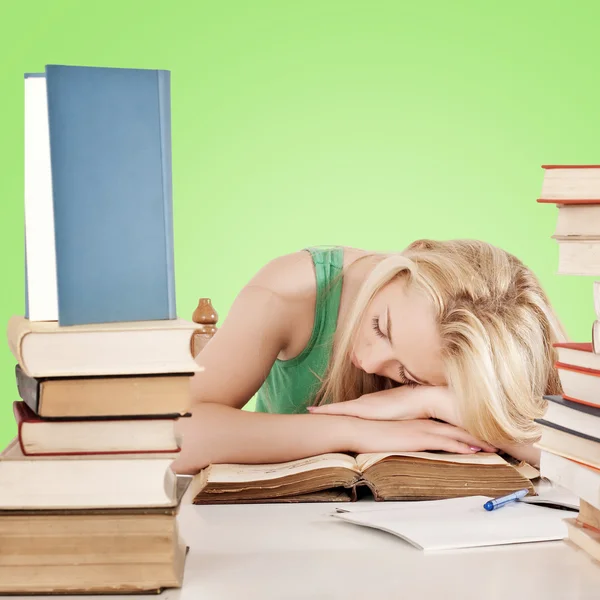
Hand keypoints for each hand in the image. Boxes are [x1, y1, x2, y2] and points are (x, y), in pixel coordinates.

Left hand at [309, 385, 462, 427]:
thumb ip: (393, 424)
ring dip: (324, 410)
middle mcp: (364, 403)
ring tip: (310, 411)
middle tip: (310, 411)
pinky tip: (316, 411)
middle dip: (326, 411)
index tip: (323, 412)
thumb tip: (393, 431)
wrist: (421, 398)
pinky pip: (339, 409)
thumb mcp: (400, 420)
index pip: (351, 409)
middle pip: (341, 408)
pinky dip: (327, 410)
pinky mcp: (363, 407)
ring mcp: (362, 404)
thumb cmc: (414, 409)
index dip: (337, 411)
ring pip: (337, 408)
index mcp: (372, 406)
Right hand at [347, 418, 495, 454]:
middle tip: (497, 441)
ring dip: (477, 441)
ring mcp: (423, 429)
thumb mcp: (392, 435)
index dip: (466, 431)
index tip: (481, 436)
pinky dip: (462, 446)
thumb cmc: (370, 432)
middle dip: (478, 435)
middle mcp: (425, 423)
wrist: (359, 427)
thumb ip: (404, 438)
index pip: (448, 426)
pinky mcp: (419, 437)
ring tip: (495, 447)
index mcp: (420, 422)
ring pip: (457, 435)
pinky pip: (446, 442)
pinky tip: (475, 451)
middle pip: (457, 429)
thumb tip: (410, 445)